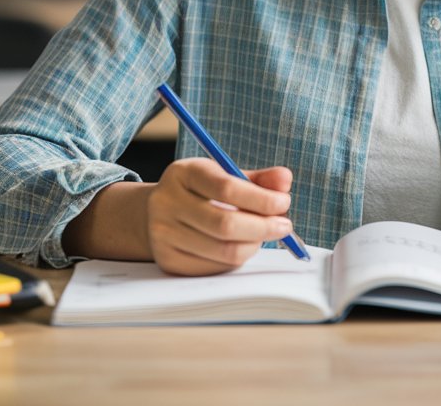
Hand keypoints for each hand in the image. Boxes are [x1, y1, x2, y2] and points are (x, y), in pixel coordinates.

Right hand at [146, 158, 294, 275]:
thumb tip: (285, 180)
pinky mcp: (169, 262)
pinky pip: (215, 267)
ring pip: (223, 250)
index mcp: (183, 173)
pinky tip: (243, 246)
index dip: (261, 198)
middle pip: (225, 224)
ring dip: (254, 245)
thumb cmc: (200, 191)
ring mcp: (164, 235)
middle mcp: (167, 203)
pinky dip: (238, 258)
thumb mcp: (224, 175)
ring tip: (264, 235)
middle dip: (263, 227)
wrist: (155, 213)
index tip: (284, 202)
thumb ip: (258, 179)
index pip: (227, 188)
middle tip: (284, 225)